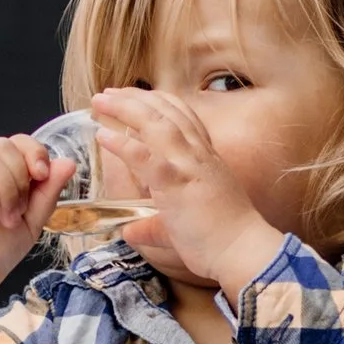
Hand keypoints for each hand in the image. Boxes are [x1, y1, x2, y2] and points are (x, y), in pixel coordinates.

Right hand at [0, 133, 70, 343]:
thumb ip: (47, 193)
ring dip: (4, 190)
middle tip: (15, 212)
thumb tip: (68, 163)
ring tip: (1, 218)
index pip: (14, 142)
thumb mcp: (29, 223)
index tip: (41, 175)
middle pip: (2, 147)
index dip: (33, 152)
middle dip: (18, 180)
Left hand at [91, 90, 282, 297]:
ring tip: (100, 102)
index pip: (183, 116)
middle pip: (165, 112)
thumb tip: (131, 232)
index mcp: (206, 157)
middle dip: (135, 97)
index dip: (158, 102)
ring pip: (155, 124)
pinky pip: (144, 155)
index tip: (135, 96)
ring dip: (125, 109)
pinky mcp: (176, 182)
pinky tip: (102, 135)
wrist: (243, 250)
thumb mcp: (188, 220)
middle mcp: (198, 154)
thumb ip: (155, 225)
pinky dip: (121, 143)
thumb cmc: (223, 239)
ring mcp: (187, 165)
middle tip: (108, 93)